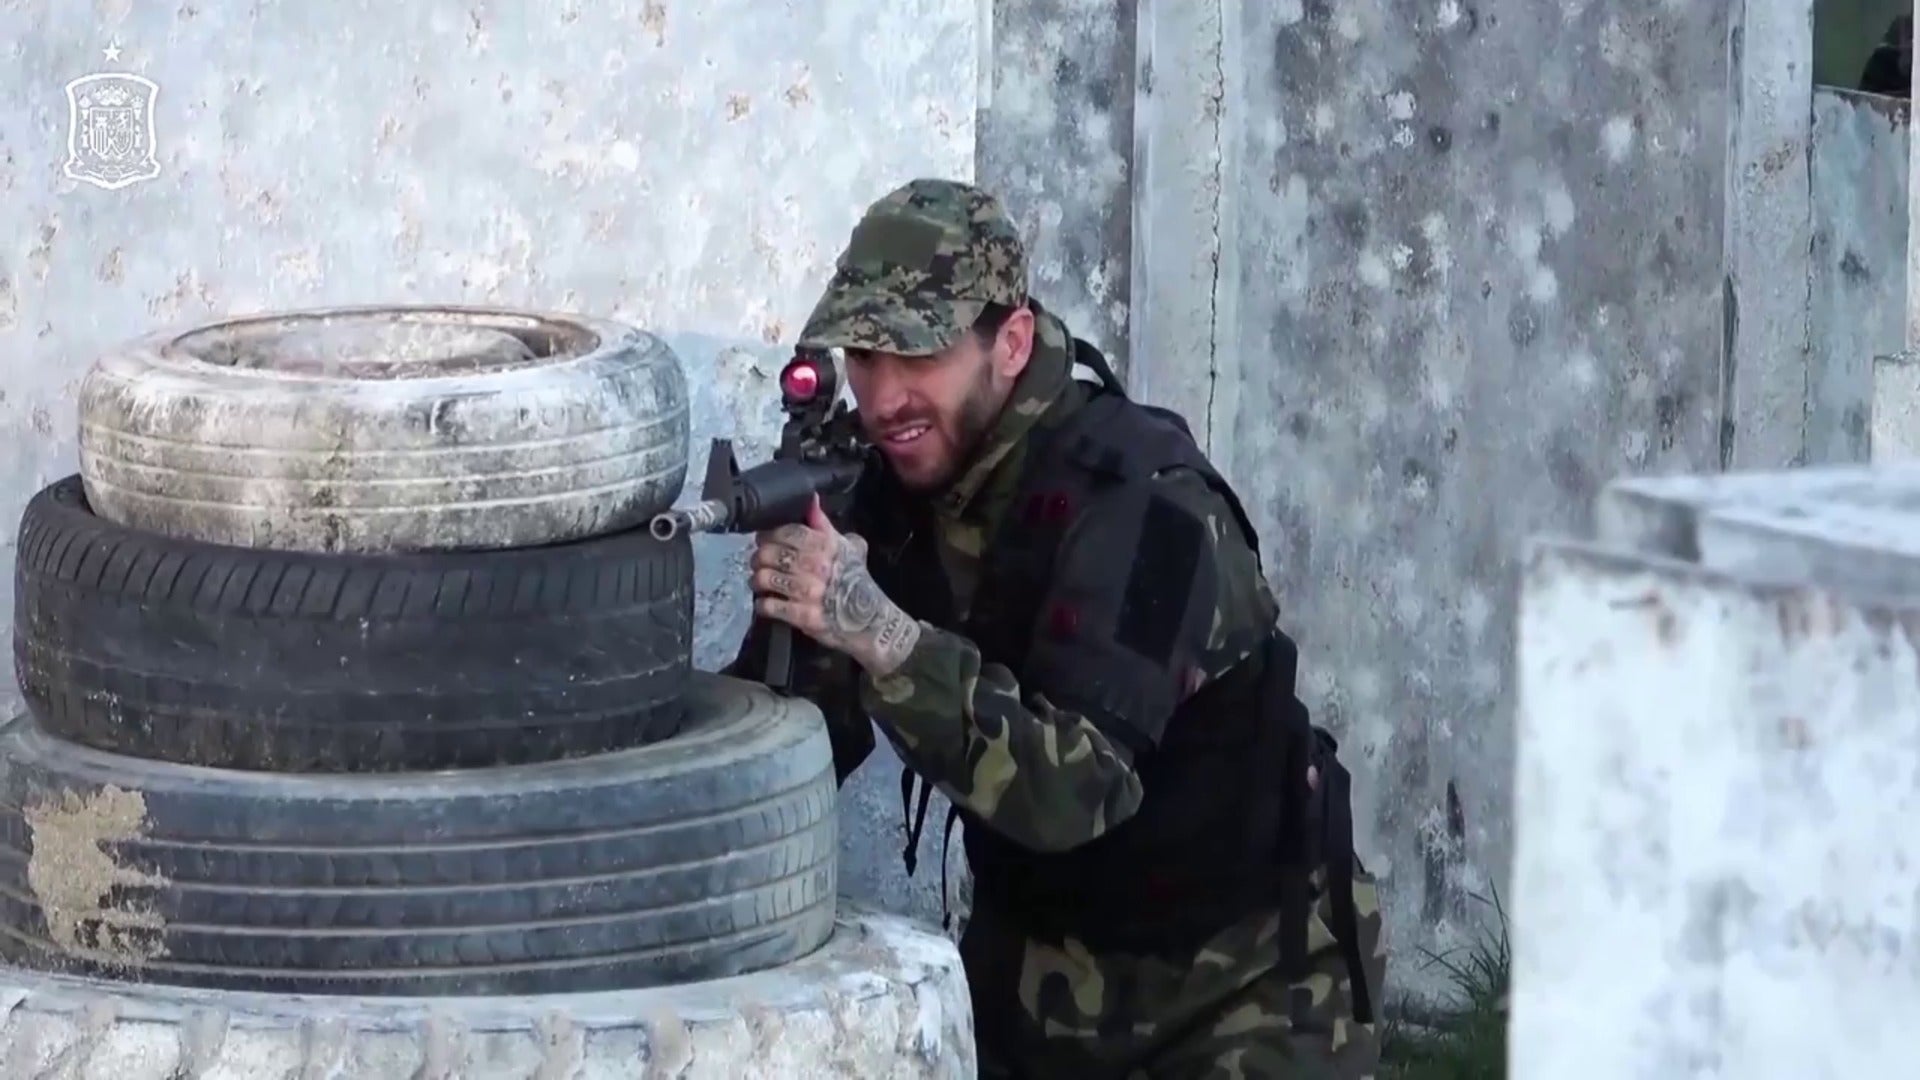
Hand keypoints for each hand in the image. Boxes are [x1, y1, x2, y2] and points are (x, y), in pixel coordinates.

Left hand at [750, 496, 920, 674]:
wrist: (870, 619)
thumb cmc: (855, 580)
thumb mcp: (846, 546)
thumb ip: (824, 524)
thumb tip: (811, 500)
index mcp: (825, 545)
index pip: (785, 531)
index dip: (769, 534)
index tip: (764, 540)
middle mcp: (816, 565)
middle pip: (768, 553)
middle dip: (758, 558)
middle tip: (759, 563)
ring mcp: (809, 591)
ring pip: (764, 578)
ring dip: (757, 581)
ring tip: (761, 583)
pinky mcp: (803, 615)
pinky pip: (769, 605)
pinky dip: (763, 604)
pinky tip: (767, 602)